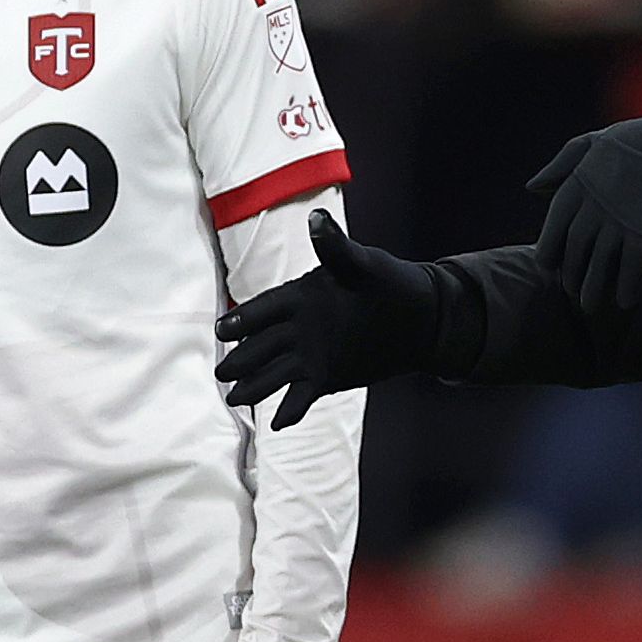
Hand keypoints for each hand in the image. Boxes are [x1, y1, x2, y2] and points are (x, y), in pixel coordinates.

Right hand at [216, 209, 443, 429]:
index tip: (222, 330)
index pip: (266, 309)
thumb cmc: (391, 283)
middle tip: (222, 372)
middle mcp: (298, 327)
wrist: (419, 319)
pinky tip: (276, 422)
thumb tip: (318, 218)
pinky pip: (300, 394)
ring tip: (234, 399)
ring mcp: (310, 354)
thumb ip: (336, 248)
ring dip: (256, 384)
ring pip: (275, 372)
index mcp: (300, 297)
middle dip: (242, 357)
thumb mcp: (364, 265)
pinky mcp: (324, 377)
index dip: (244, 319)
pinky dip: (290, 407)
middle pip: (262, 344)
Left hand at [527, 105, 641, 312]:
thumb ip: (566, 161)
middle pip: (576, 244)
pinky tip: (626, 301)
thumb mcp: (603, 139)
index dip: (549, 246)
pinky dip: (627, 285)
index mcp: (584, 175)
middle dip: (571, 272)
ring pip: (599, 260)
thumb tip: (532, 188)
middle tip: (572, 291)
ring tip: (590, 306)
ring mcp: (623, 214)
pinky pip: (632, 265)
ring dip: (593, 287)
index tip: (547, 266)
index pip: (556, 218)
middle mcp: (599, 197)